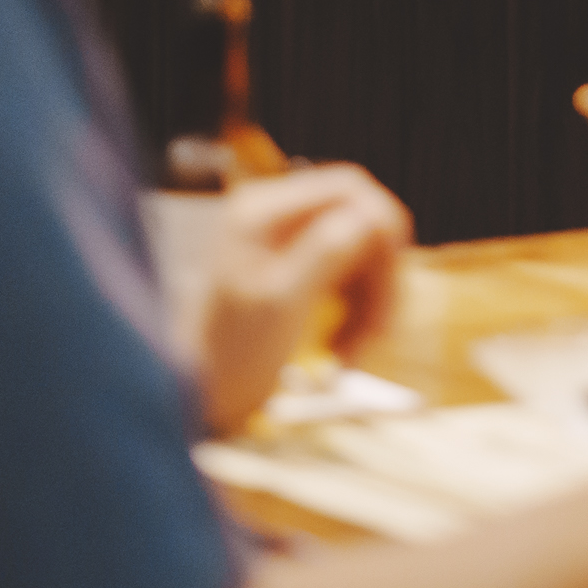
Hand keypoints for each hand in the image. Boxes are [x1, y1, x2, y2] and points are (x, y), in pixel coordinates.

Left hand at [194, 163, 413, 435]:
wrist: (194, 398)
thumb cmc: (226, 356)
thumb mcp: (280, 303)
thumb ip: (325, 252)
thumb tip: (372, 218)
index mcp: (264, 211)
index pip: (348, 189)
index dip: (383, 227)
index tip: (393, 278)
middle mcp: (274, 216)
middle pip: (359, 221)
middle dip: (378, 276)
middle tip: (379, 331)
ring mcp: (283, 243)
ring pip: (358, 253)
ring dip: (369, 302)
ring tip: (354, 351)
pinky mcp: (293, 271)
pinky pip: (346, 277)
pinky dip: (355, 311)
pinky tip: (343, 347)